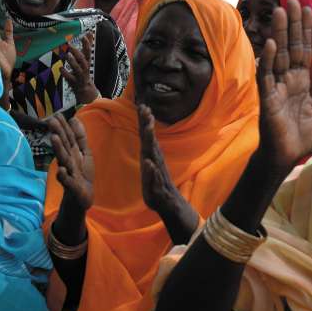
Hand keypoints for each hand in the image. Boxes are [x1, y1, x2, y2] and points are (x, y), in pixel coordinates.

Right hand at [48, 116, 93, 210]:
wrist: (82, 197)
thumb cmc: (81, 174)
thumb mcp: (84, 153)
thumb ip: (80, 137)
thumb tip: (74, 119)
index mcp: (72, 152)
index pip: (68, 137)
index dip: (63, 126)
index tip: (57, 114)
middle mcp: (68, 161)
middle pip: (63, 146)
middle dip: (58, 133)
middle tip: (51, 121)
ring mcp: (69, 173)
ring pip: (63, 160)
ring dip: (58, 149)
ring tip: (54, 138)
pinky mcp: (71, 187)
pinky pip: (67, 181)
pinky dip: (63, 176)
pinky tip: (61, 170)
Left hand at [62, 35, 99, 104]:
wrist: (85, 89)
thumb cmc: (84, 70)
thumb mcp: (86, 58)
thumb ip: (87, 46)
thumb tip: (90, 33)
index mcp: (87, 61)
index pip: (88, 52)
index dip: (87, 44)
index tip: (83, 36)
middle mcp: (84, 68)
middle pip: (83, 60)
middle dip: (76, 53)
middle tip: (69, 46)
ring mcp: (80, 75)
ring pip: (77, 69)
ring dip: (72, 62)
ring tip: (65, 55)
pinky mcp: (74, 82)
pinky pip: (70, 78)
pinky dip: (65, 73)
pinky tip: (60, 68)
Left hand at [138, 104, 194, 219]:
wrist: (168, 205)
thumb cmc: (156, 186)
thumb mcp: (148, 169)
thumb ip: (147, 155)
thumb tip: (145, 144)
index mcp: (152, 157)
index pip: (147, 137)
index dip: (144, 122)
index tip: (142, 105)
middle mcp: (155, 162)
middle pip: (150, 141)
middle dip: (147, 124)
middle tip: (145, 108)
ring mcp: (157, 174)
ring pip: (153, 155)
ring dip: (151, 141)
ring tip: (148, 128)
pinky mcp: (158, 188)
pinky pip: (154, 178)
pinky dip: (151, 170)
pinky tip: (149, 162)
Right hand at [256, 0, 311, 170]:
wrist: (287, 157)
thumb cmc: (301, 136)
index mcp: (301, 82)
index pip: (304, 51)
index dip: (306, 31)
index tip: (308, 9)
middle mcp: (287, 80)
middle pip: (291, 47)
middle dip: (292, 25)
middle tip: (293, 1)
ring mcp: (275, 88)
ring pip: (277, 56)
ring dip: (279, 34)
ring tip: (280, 12)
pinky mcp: (267, 99)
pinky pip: (266, 77)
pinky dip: (268, 61)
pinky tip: (270, 45)